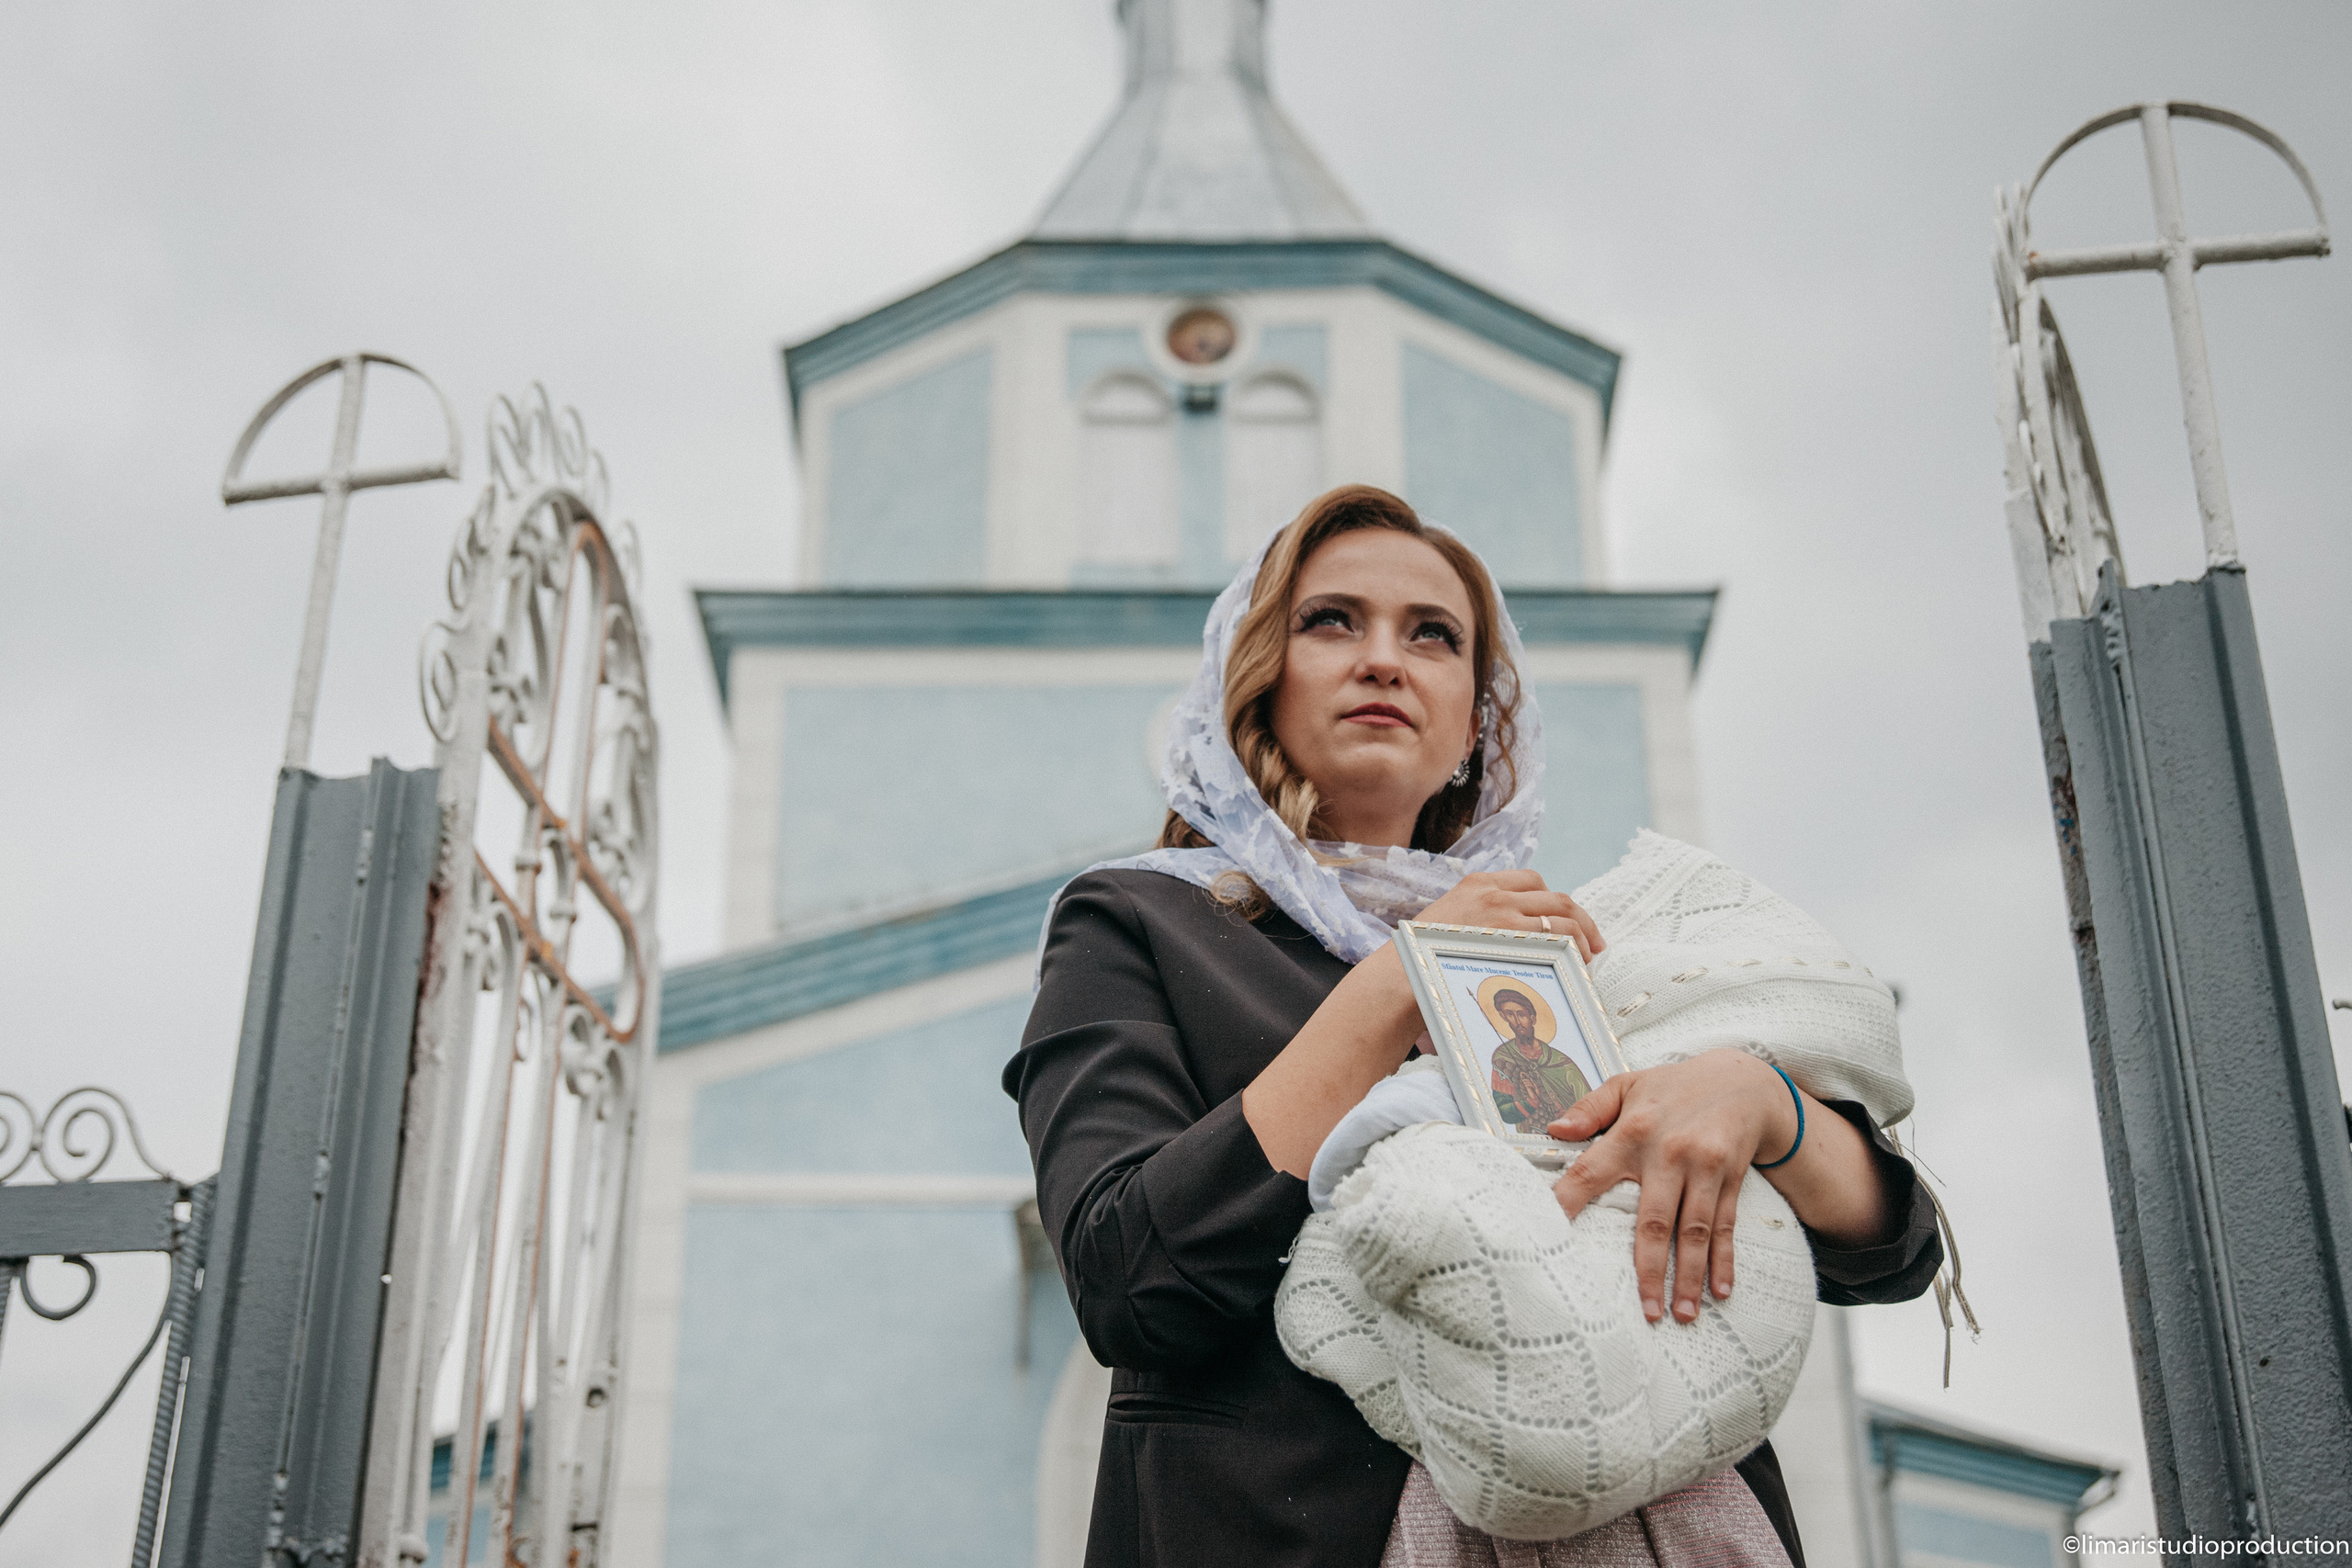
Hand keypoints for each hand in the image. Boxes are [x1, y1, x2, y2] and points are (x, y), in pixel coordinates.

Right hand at [1414, 870, 1603, 957]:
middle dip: (1582, 920)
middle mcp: (1495, 893)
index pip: (1533, 880)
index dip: (1556, 901)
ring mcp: (1504, 915)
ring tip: (1588, 957)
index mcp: (1479, 883)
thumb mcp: (1448, 918)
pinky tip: (1575, 964)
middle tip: (1594, 942)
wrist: (1403, 974)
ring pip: (1561, 918)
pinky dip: (1572, 950)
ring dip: (1582, 938)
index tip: (1566, 919)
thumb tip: (1510, 933)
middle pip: (1556, 898)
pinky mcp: (1510, 938)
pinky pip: (1554, 939)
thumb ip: (1479, 915)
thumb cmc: (1422, 956)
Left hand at [1546, 1049, 1797, 1323]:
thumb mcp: (1627, 1085)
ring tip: (1683, 1314)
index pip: (1590, 1173)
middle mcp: (1669, 1153)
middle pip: (1654, 1221)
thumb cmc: (1674, 1087)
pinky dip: (1725, 1261)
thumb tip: (1553, 1129)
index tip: (1548, 1237)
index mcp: (1632, 1132)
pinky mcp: (1731, 1179)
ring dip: (1690, 1277)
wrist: (1743, 1078)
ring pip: (1694, 1232)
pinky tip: (1721, 1291)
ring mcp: (1704, 1168)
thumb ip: (1588, 1108)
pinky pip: (1726, 1226)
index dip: (1567, 1203)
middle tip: (1645, 1311)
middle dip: (1650, 1270)